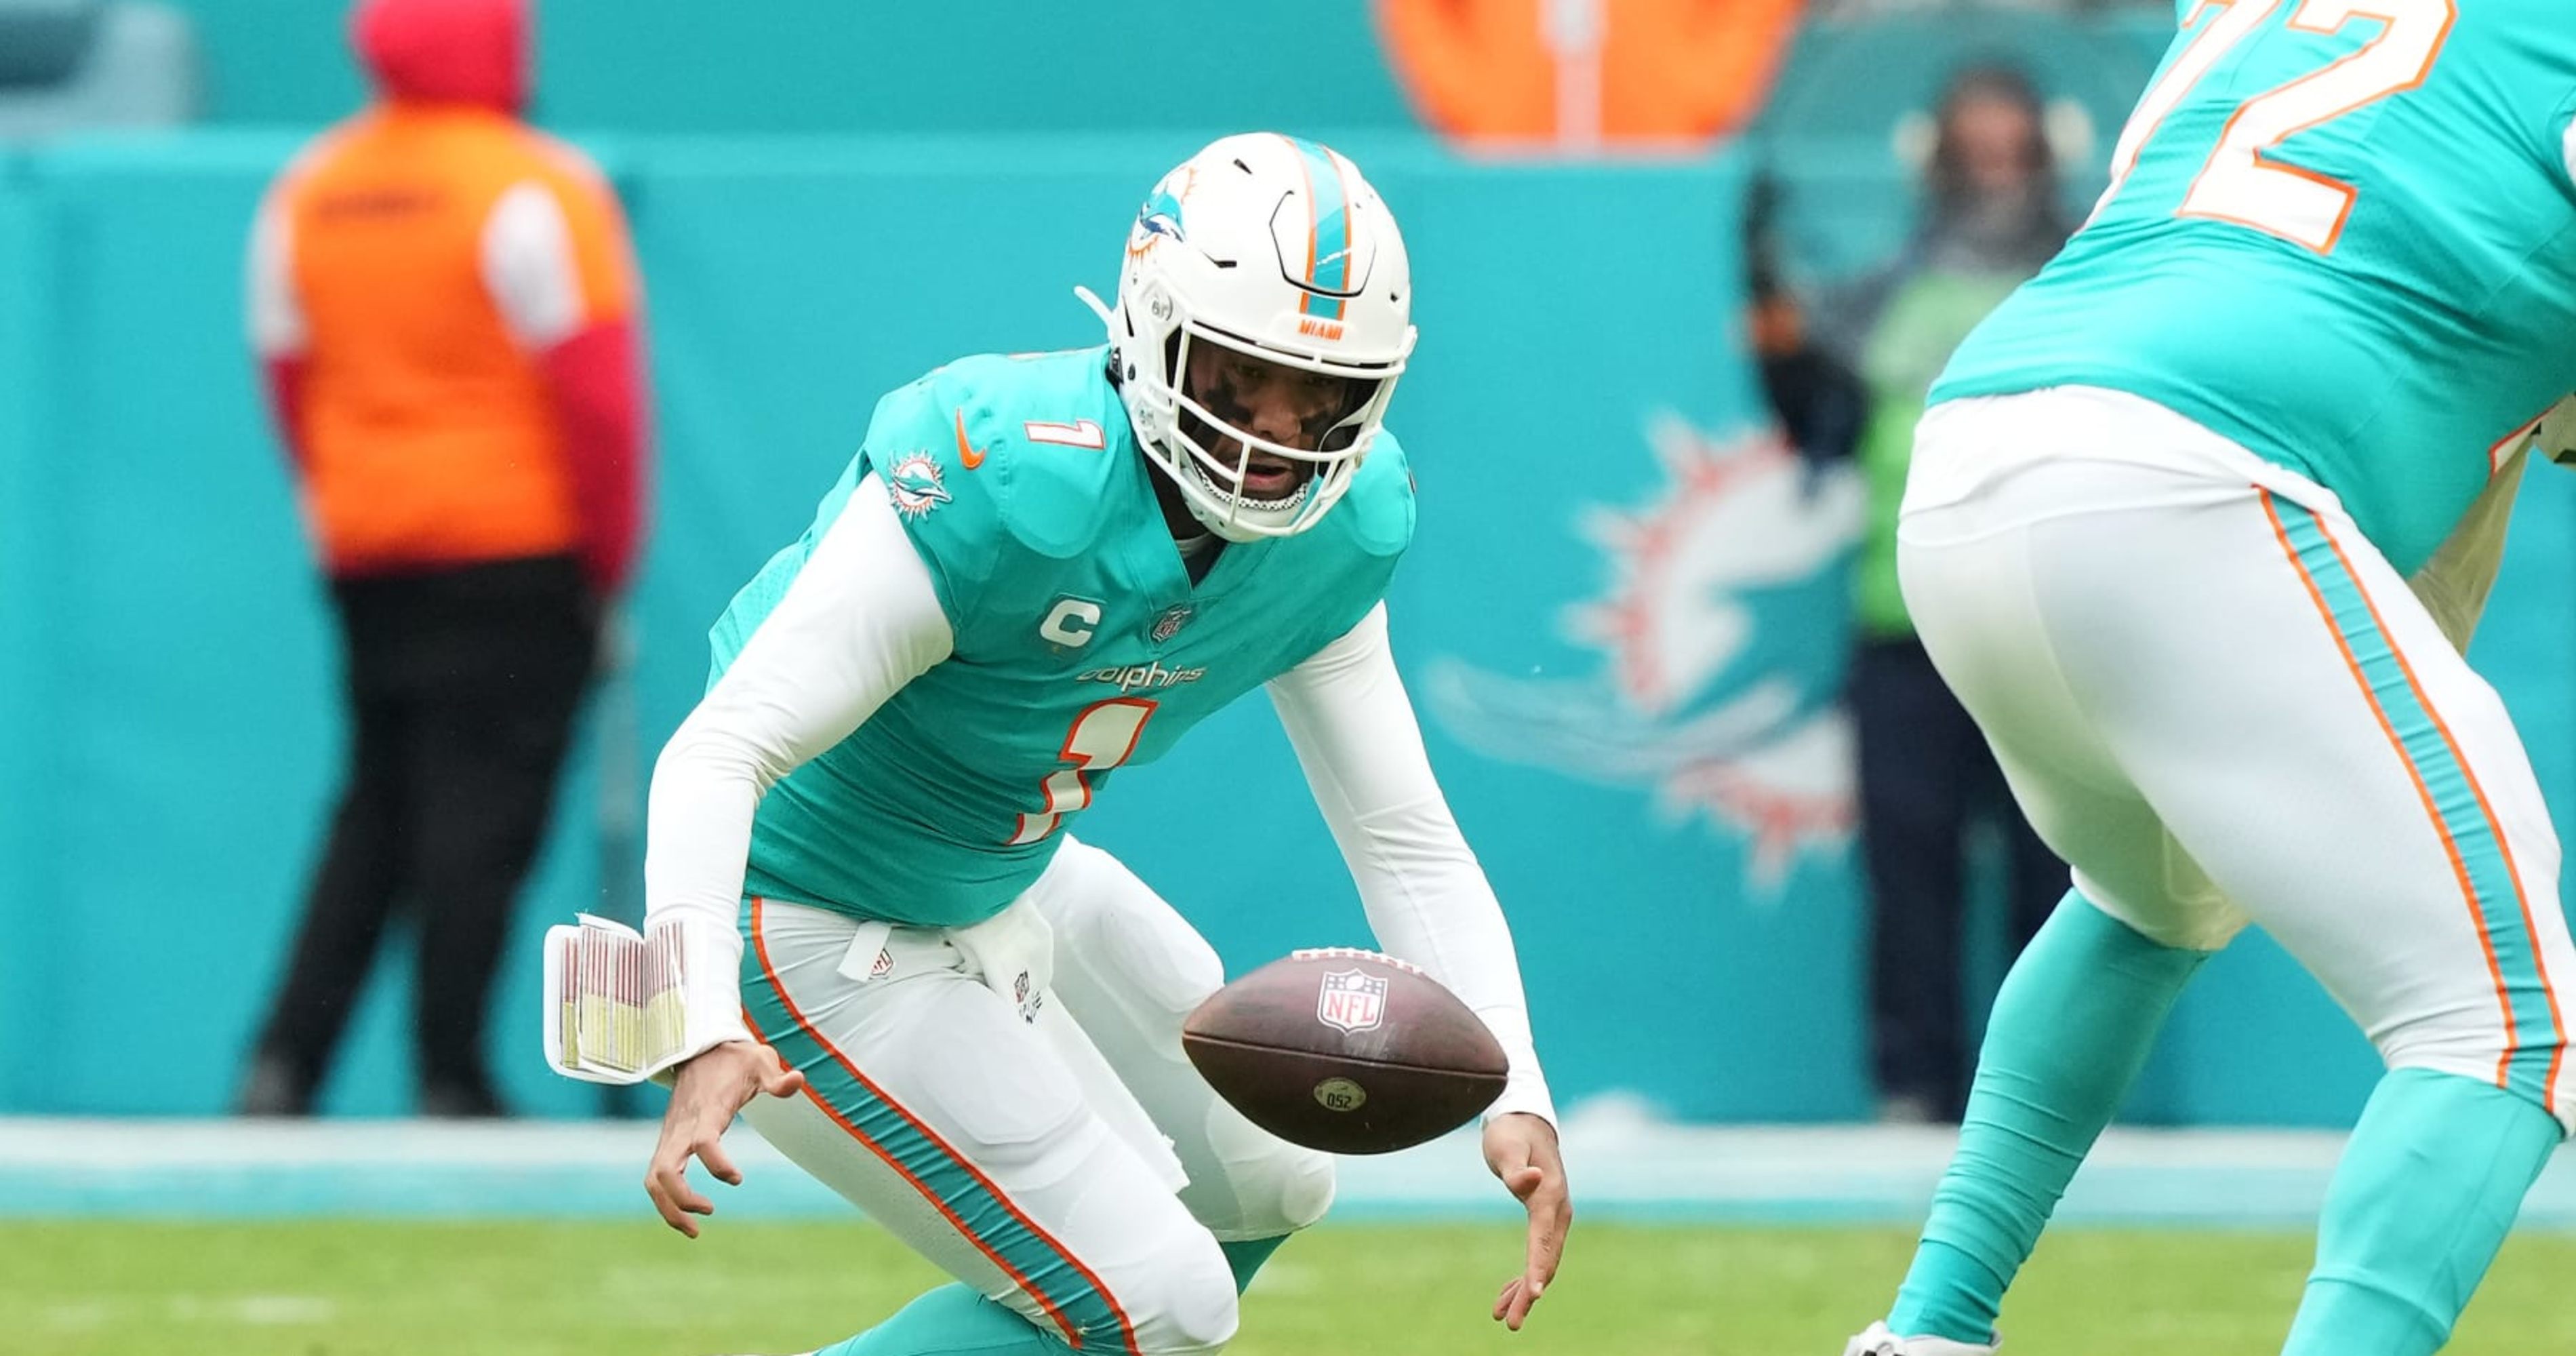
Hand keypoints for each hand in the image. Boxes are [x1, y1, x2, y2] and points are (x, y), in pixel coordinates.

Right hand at [644, 1040, 805, 1237]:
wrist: (700, 1049)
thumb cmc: (735, 1059)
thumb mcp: (760, 1061)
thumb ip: (777, 1078)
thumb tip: (798, 1080)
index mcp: (707, 1111)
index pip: (702, 1142)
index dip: (717, 1165)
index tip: (738, 1178)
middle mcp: (682, 1127)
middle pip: (665, 1170)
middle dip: (681, 1200)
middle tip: (710, 1212)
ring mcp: (671, 1136)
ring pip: (654, 1180)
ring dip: (669, 1209)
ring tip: (694, 1231)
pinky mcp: (668, 1142)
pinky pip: (657, 1178)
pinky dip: (666, 1201)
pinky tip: (688, 1217)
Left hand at [1482, 1112, 1570, 1329]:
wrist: (1525, 1121)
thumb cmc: (1512, 1133)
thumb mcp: (1507, 1147)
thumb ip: (1517, 1168)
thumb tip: (1533, 1180)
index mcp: (1549, 1196)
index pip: (1544, 1239)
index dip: (1538, 1268)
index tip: (1533, 1295)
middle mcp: (1557, 1211)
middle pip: (1546, 1260)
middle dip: (1530, 1293)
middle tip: (1510, 1323)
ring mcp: (1553, 1217)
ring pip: (1543, 1263)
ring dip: (1525, 1291)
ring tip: (1503, 1317)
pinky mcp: (1544, 1220)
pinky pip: (1537, 1255)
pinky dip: (1523, 1276)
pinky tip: (1505, 1294)